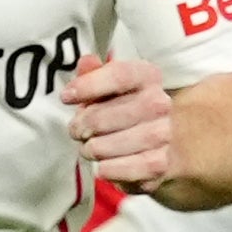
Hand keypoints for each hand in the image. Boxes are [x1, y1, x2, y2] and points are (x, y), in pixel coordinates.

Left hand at [67, 53, 178, 190]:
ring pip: (104, 146)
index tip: (66, 97)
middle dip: (80, 126)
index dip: (88, 86)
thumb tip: (86, 62)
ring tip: (90, 148)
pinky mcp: (160, 164)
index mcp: (148, 77)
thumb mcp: (111, 87)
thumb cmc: (127, 108)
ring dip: (90, 149)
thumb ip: (95, 73)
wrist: (164, 142)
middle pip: (101, 117)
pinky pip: (119, 169)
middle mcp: (160, 103)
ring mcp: (163, 135)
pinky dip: (105, 169)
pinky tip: (104, 164)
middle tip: (77, 131)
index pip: (118, 75)